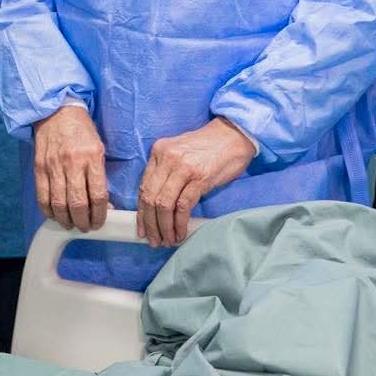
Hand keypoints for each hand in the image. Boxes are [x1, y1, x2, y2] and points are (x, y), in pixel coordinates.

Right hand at [33, 104, 108, 231]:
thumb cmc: (81, 131)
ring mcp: (53, 165)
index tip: (100, 222)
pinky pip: (42, 196)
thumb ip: (100, 176)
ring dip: (66, 220)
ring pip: (59, 204)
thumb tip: (103, 205)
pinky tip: (54, 215)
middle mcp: (72, 162)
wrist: (57, 111)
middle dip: (83, 222)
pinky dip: (48, 211)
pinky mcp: (39, 167)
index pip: (98, 195)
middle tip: (86, 227)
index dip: (100, 214)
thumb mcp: (98, 148)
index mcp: (92, 157)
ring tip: (71, 225)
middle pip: (78, 203)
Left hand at [137, 118, 257, 246]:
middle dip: (150, 224)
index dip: (141, 212)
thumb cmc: (208, 147)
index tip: (143, 228)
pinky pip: (183, 206)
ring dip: (164, 227)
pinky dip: (179, 223)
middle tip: (154, 240)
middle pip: (150, 198)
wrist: (234, 134)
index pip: (143, 187)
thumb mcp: (180, 152)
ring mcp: (183, 167)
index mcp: (159, 151)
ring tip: (167, 240)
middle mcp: (167, 158)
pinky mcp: (200, 177)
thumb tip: (157, 203)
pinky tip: (181, 232)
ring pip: (164, 204)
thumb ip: (166, 171)